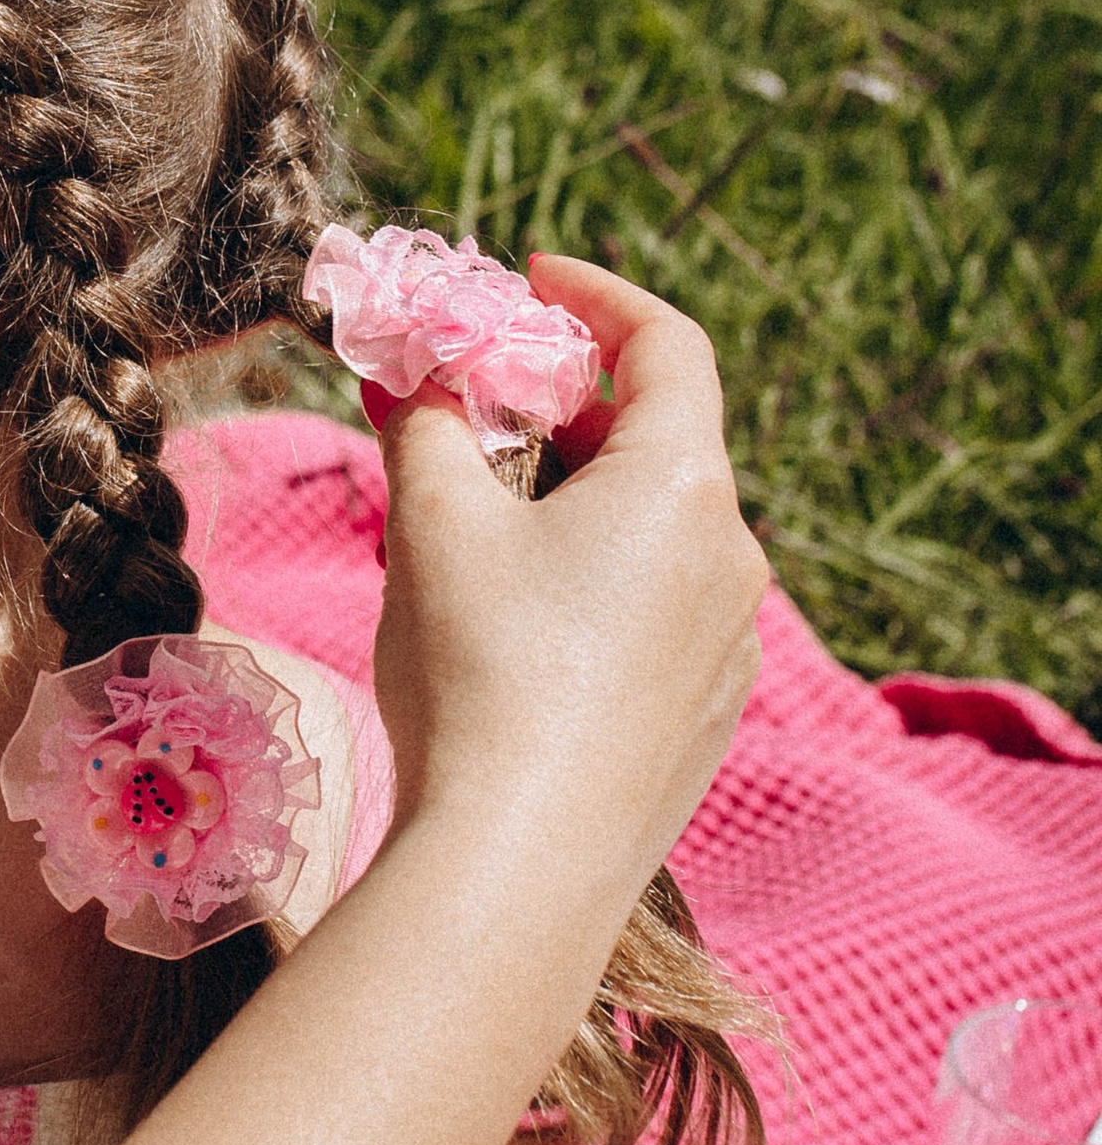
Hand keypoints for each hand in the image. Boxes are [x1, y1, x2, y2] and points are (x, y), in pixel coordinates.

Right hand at [368, 258, 766, 936]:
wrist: (518, 866)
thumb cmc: (479, 673)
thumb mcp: (431, 522)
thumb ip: (423, 424)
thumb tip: (414, 380)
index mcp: (683, 486)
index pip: (668, 345)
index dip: (597, 296)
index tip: (529, 279)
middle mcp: (730, 557)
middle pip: (653, 439)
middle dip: (554, 406)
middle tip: (460, 404)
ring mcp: (726, 646)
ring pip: (648, 530)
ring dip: (564, 497)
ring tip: (463, 516)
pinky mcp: (700, 717)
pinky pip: (650, 609)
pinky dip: (585, 576)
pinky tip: (503, 618)